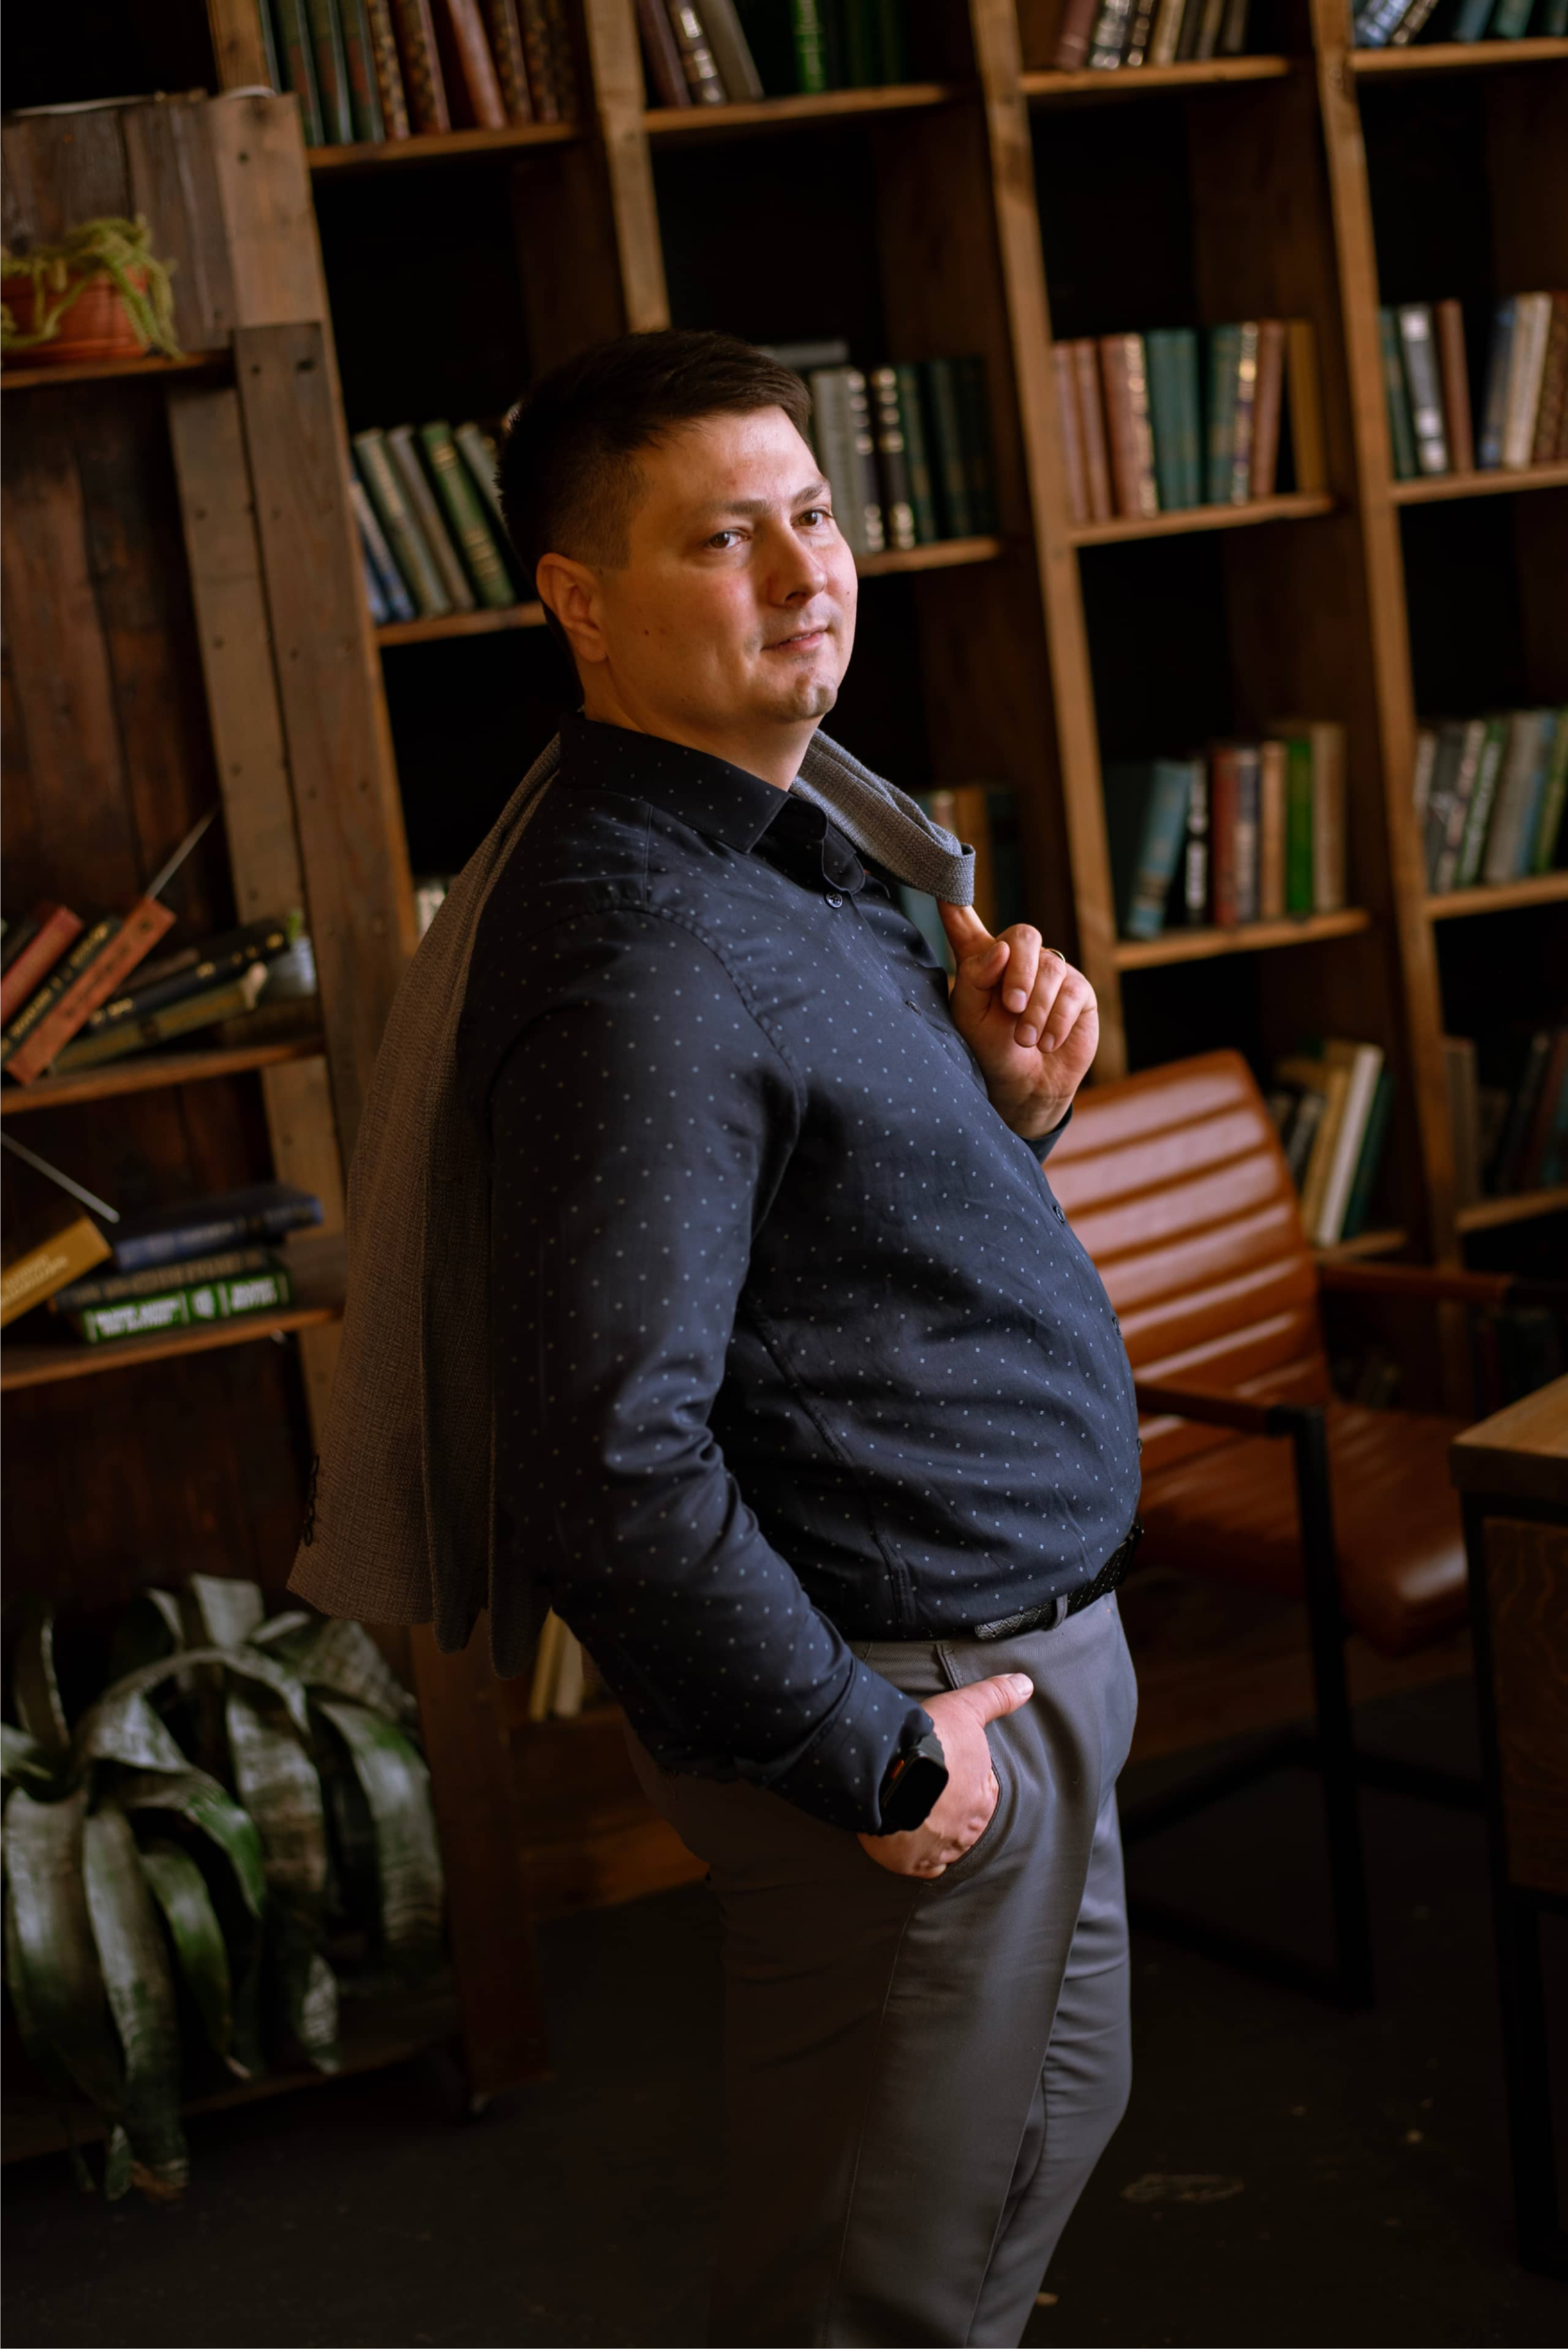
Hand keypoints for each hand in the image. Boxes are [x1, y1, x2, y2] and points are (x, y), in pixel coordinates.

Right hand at [857, 1673, 1033, 1879]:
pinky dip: (921, 1858)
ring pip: (946, 1843)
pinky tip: (913, 1845)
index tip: (948, 1766)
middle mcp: (966, 1826)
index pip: (982, 1789)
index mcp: (983, 1795)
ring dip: (935, 1831)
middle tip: (929, 1788)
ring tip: (917, 1812)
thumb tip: (1025, 1685)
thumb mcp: (966, 1708)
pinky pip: (925, 1866)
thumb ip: (995, 1697)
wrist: (888, 1771)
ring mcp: (940, 1847)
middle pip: (963, 1818)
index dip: (965, 1775)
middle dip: (950, 1806)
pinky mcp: (912, 1861)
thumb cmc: (930, 1742)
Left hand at [937, 906, 1098, 1141]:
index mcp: (982, 963)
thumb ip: (975, 978)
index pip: (967, 926)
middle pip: (1023, 935)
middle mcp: (1018, 961)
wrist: (1025, 1087)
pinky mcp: (1079, 993)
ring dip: (1037, 1007)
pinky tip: (1046, 1042)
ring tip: (1026, 1040)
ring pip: (1050, 968)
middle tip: (1011, 1006)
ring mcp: (1051, 974)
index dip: (957, 906)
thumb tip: (1001, 948)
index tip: (944, 887)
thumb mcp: (971, 1017)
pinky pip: (1073, 992)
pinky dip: (1057, 1020)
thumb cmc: (989, 1052)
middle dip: (1019, 971)